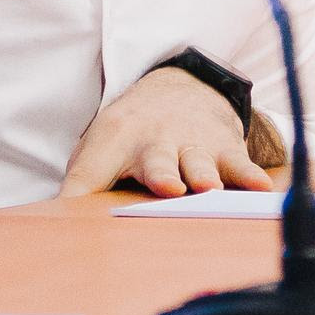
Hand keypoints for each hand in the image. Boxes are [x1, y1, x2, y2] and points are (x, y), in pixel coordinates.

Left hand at [64, 66, 276, 198]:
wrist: (181, 88)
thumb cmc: (132, 135)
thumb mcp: (97, 151)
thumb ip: (80, 186)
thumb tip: (54, 226)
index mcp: (115, 143)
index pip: (93, 169)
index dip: (82, 189)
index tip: (72, 210)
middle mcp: (156, 142)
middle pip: (157, 162)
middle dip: (161, 175)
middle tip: (166, 187)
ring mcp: (193, 144)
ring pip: (199, 164)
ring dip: (203, 174)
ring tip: (208, 188)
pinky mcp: (225, 148)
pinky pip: (239, 164)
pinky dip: (250, 176)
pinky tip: (260, 188)